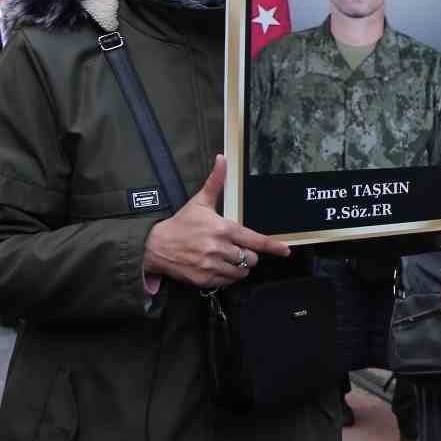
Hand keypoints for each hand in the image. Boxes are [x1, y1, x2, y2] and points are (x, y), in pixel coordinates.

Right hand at [142, 155, 289, 289]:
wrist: (154, 245)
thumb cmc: (180, 223)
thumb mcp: (199, 202)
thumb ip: (215, 182)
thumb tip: (222, 158)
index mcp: (223, 229)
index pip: (255, 240)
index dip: (272, 246)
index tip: (286, 251)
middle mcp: (219, 248)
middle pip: (251, 258)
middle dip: (249, 254)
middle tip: (237, 248)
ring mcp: (212, 265)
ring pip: (241, 272)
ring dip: (239, 267)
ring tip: (227, 258)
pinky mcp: (204, 279)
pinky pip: (227, 282)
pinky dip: (227, 276)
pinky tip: (217, 266)